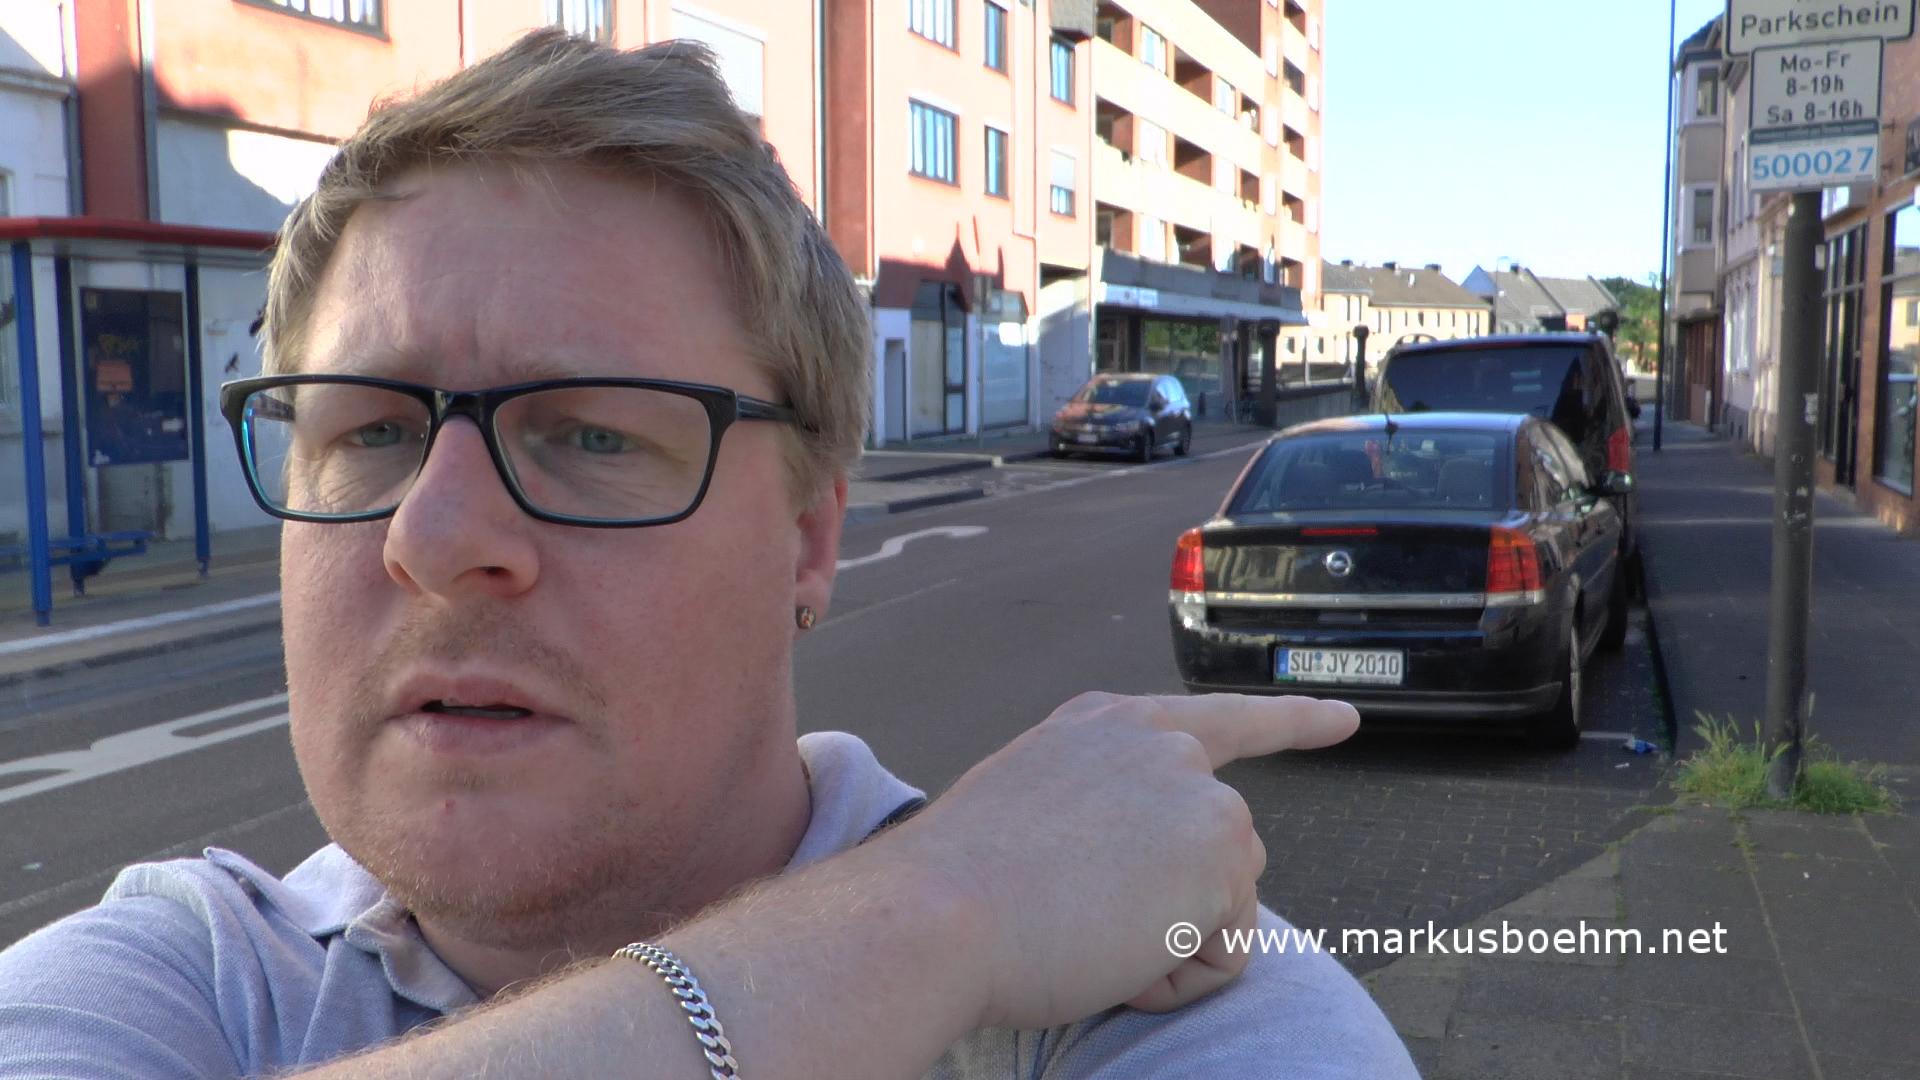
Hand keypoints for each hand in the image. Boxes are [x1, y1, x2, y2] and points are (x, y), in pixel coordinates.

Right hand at [874, 691, 1358, 1031]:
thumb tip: (1140, 874)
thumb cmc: (957, 886)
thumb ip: (1097, 811)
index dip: (1290, 721)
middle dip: (1180, 910)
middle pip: (1221, 850)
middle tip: (1080, 920)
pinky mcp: (1223, 853)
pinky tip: (1109, 952)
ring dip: (1168, 944)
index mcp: (1104, 725)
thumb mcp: (1028, 812)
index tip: (1343, 718)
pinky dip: (1175, 979)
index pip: (1217, 720)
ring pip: (1225, 907)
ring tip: (1082, 931)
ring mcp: (1196, 792)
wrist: (936, 913)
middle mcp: (1159, 742)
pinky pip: (1225, 956)